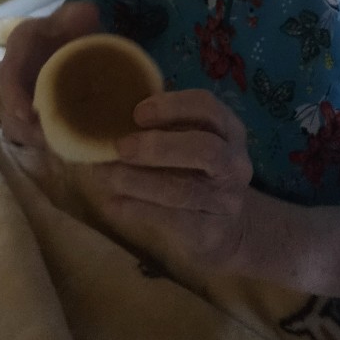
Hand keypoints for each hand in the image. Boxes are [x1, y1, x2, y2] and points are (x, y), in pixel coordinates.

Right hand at [0, 0, 100, 147]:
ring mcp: (16, 93)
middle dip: (21, 124)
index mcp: (21, 45)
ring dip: (28, 136)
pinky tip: (58, 144)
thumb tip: (86, 17)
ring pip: (10, 121)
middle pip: (4, 104)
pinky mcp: (25, 110)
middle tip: (47, 138)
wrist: (72, 39)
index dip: (14, 95)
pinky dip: (36, 140)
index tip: (29, 115)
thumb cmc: (72, 28)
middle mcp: (11, 70)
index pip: (7, 72)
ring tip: (54, 145)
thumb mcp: (77, 16)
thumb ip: (79, 15)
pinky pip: (22, 131)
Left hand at [92, 88, 252, 267]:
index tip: (137, 113)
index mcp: (230, 130)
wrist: (227, 229)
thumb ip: (165, 126)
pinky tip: (112, 204)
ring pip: (182, 190)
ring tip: (104, 176)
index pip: (208, 108)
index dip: (172, 106)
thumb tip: (113, 115)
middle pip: (205, 150)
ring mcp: (225, 201)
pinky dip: (136, 209)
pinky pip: (170, 220)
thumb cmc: (198, 172)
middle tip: (120, 147)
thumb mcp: (192, 142)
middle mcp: (234, 164)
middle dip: (158, 147)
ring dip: (136, 181)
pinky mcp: (209, 233)